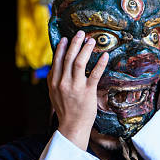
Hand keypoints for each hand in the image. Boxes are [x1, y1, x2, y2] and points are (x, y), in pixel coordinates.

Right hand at [47, 30, 108, 149]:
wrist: (72, 126)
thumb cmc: (65, 110)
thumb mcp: (54, 94)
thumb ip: (56, 79)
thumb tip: (57, 65)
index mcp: (54, 82)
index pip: (57, 61)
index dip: (61, 48)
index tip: (66, 39)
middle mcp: (63, 82)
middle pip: (68, 58)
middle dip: (75, 43)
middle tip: (81, 33)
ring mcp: (75, 87)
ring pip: (79, 62)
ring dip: (86, 49)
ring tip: (92, 40)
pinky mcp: (87, 92)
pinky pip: (94, 74)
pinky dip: (100, 64)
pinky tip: (105, 56)